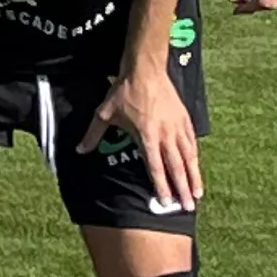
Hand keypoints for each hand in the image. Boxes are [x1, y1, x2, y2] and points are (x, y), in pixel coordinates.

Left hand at [86, 68, 202, 213]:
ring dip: (193, 177)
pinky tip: (197, 168)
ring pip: (188, 157)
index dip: (162, 186)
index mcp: (146, 136)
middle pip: (176, 167)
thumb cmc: (123, 92)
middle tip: (188, 207)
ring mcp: (177, 127)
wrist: (145, 70)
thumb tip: (79, 150)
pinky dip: (195, 158)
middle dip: (182, 189)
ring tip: (197, 195)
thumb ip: (93, 134)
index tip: (167, 202)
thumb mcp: (104, 113)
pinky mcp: (184, 119)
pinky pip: (192, 143)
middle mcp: (165, 135)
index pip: (156, 167)